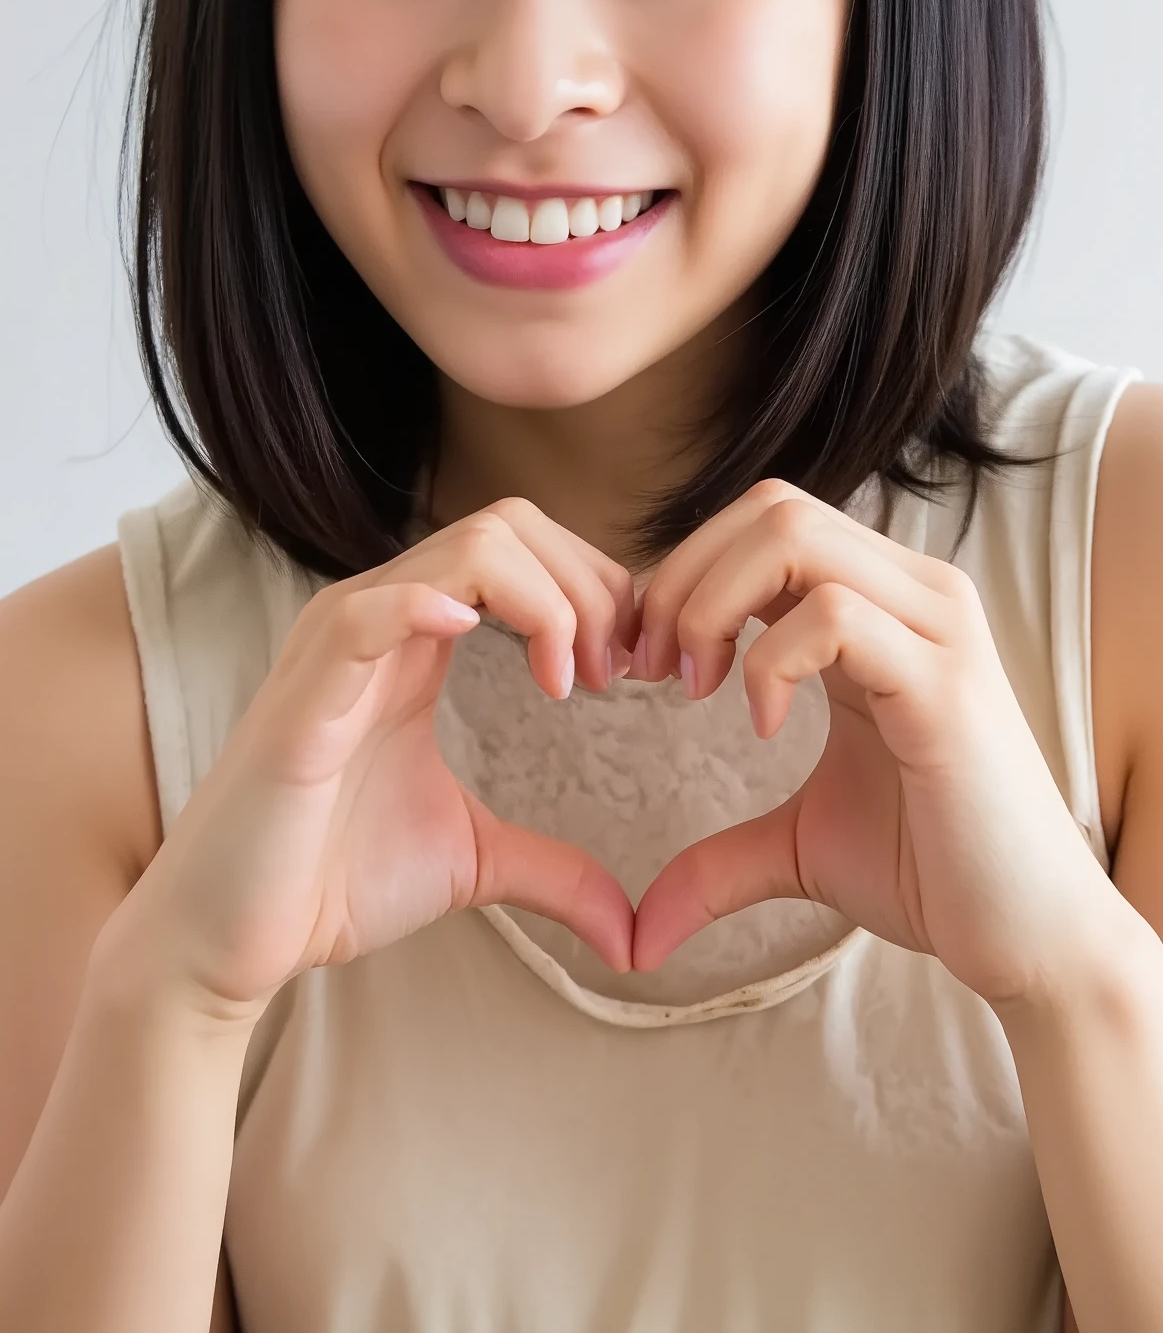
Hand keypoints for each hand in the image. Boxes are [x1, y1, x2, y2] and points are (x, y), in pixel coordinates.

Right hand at [96, 502, 637, 1027]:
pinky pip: (367, 614)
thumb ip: (554, 873)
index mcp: (418, 637)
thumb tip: (633, 936)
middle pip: (509, 526)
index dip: (596, 589)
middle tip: (614, 675)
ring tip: (569, 680)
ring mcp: (339, 646)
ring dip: (546, 600)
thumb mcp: (471, 861)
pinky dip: (426, 606)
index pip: (524, 548)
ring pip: (463, 549)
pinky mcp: (305, 696)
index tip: (631, 671)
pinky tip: (475, 635)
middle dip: (586, 585)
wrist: (226, 938)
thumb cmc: (329, 881)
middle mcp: (382, 620)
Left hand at [630, 479, 1111, 1007]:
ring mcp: (937, 630)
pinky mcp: (946, 684)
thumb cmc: (932, 874)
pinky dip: (770, 661)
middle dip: (686, 576)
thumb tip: (638, 932)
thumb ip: (719, 859)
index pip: (769, 518)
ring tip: (696, 688)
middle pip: (772, 507)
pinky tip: (760, 724)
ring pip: (795, 537)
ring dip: (712, 604)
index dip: (688, 570)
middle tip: (654, 668)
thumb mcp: (801, 846)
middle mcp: (915, 595)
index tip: (647, 659)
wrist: (1028, 939)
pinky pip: (833, 616)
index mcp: (881, 606)